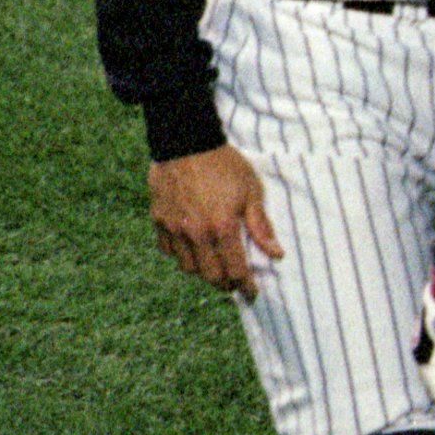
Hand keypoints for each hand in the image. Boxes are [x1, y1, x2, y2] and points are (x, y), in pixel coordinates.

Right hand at [147, 145, 282, 297]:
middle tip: (233, 283)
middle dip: (224, 284)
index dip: (245, 286)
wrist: (186, 142)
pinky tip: (191, 249)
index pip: (236, 270)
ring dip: (202, 272)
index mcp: (223, 227)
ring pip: (186, 267)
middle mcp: (196, 233)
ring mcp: (174, 227)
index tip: (252, 293)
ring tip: (214, 267)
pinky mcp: (158, 219)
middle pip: (209, 275)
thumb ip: (261, 226)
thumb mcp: (251, 192)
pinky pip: (167, 249)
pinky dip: (179, 255)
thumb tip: (276, 254)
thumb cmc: (224, 165)